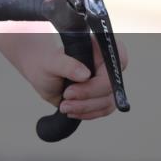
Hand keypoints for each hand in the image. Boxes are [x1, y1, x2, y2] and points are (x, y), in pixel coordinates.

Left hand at [13, 33, 128, 120]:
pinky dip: (87, 113)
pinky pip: (103, 109)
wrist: (43, 74)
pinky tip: (72, 111)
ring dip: (86, 107)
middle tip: (66, 96)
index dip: (102, 76)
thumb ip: (66, 65)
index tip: (80, 81)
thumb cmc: (46, 62)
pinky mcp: (102, 96)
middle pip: (112, 84)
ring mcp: (107, 81)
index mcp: (99, 47)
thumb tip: (85, 75)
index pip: (117, 59)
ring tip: (64, 106)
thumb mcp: (51, 62)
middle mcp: (107, 64)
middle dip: (88, 95)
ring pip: (108, 100)